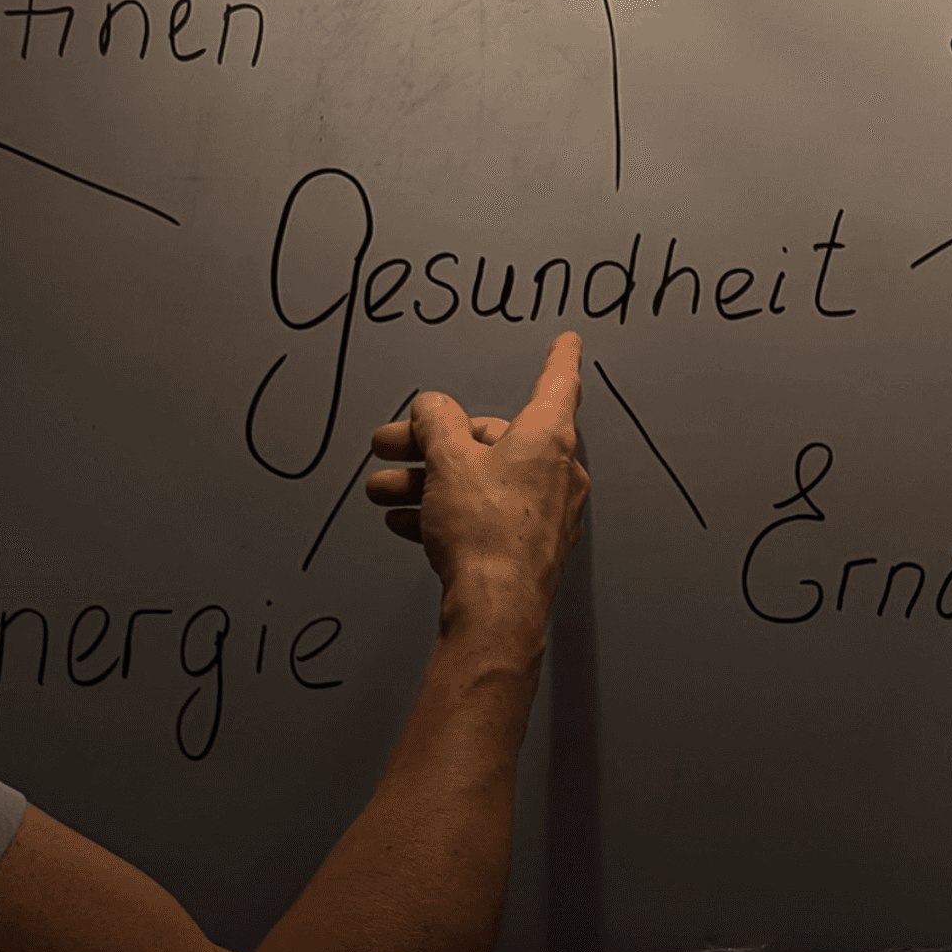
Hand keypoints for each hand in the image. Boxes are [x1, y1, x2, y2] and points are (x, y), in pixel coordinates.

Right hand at [365, 333, 588, 604]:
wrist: (495, 609)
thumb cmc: (488, 536)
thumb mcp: (448, 461)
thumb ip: (436, 423)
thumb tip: (432, 408)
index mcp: (547, 438)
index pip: (557, 383)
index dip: (558, 358)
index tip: (568, 341)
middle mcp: (553, 472)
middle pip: (490, 439)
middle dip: (432, 442)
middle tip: (389, 444)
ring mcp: (542, 513)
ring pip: (478, 481)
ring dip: (426, 482)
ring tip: (383, 490)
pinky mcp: (524, 547)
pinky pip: (480, 516)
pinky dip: (444, 513)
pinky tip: (407, 521)